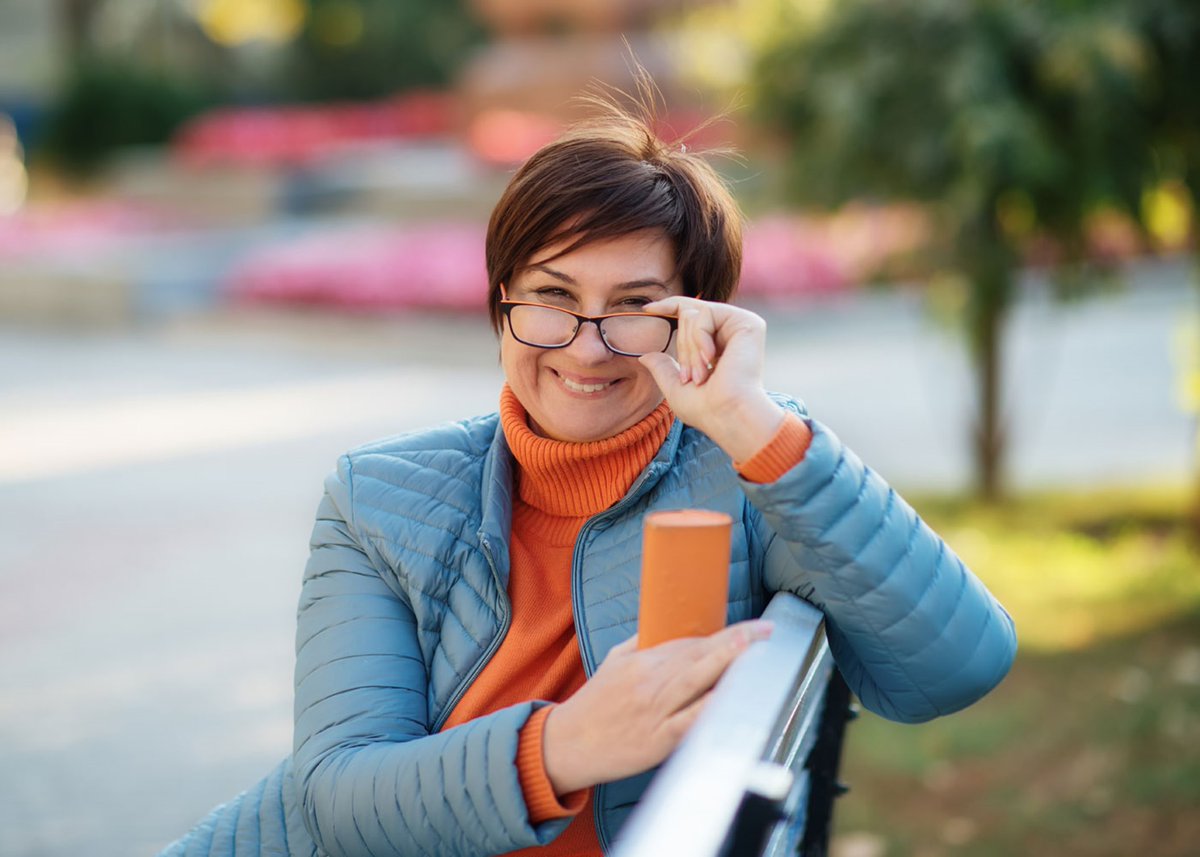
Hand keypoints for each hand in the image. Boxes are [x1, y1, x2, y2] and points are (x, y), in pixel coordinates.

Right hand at [541, 619, 773, 794]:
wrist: (567, 744)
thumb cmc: (594, 704)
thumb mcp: (613, 663)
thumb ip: (641, 644)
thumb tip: (669, 628)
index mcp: (640, 661)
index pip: (687, 642)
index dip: (721, 635)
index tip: (748, 628)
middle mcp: (649, 682)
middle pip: (696, 656)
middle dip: (734, 642)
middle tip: (764, 630)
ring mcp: (654, 711)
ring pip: (695, 681)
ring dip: (726, 663)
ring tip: (753, 651)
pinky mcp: (657, 740)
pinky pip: (689, 721)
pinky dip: (709, 708)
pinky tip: (730, 698)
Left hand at [638, 297, 785, 461]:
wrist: (728, 415)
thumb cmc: (705, 410)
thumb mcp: (675, 389)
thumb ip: (663, 368)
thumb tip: (644, 357)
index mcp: (719, 345)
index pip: (692, 315)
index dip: (669, 307)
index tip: (646, 309)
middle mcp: (732, 332)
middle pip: (687, 315)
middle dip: (681, 349)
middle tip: (692, 377)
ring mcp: (741, 325)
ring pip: (693, 315)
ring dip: (689, 349)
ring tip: (701, 375)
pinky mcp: (747, 322)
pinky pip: (705, 315)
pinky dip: (699, 339)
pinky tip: (711, 359)